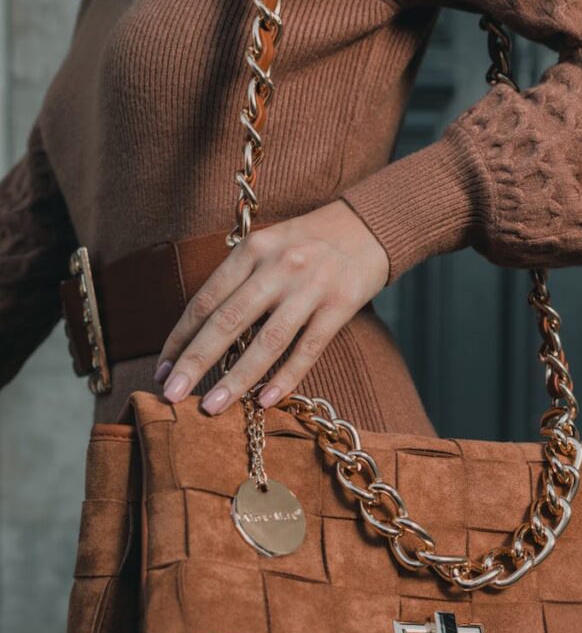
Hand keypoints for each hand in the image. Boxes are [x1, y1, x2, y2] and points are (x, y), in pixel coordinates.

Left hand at [154, 200, 389, 414]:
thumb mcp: (268, 249)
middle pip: (227, 321)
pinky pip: (308, 349)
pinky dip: (286, 377)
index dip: (180, 337)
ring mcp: (309, 287)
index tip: (161, 370)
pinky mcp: (340, 305)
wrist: (369, 225)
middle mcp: (277, 267)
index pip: (205, 300)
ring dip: (236, 378)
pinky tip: (264, 401)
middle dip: (195, 361)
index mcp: (252, 251)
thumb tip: (203, 334)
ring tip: (212, 407)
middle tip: (171, 395)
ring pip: (266, 341)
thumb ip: (239, 282)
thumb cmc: (309, 244)